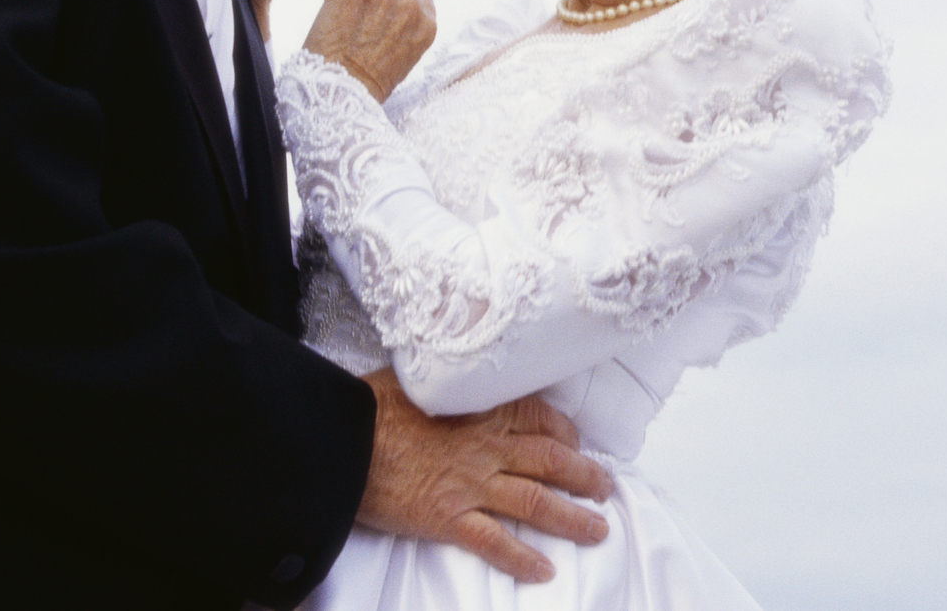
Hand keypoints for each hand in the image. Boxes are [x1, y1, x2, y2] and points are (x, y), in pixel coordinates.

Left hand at [303, 0, 435, 102]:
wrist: (340, 93)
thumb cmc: (367, 83)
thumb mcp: (404, 57)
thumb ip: (405, 27)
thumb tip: (390, 9)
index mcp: (426, 23)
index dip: (397, 0)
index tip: (381, 16)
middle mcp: (408, 4)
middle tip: (358, 15)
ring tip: (342, 9)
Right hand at [355, 369, 611, 582]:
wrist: (341, 438)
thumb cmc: (372, 404)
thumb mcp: (420, 375)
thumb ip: (451, 381)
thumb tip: (458, 375)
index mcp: (481, 408)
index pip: (540, 419)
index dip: (566, 434)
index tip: (577, 445)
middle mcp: (486, 446)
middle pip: (551, 461)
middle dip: (585, 476)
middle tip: (606, 489)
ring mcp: (470, 484)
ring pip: (536, 502)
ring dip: (571, 518)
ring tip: (597, 529)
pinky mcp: (447, 517)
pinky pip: (494, 541)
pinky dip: (521, 558)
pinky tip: (543, 570)